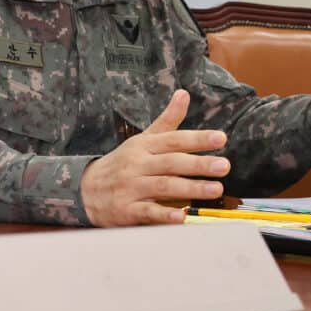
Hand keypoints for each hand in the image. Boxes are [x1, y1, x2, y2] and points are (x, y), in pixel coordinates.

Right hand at [79, 89, 230, 226]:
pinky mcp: (126, 210)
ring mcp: (131, 187)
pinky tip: (183, 216)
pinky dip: (165, 214)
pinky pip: (147, 212)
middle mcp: (137, 165)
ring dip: (191, 188)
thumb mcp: (143, 139)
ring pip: (163, 186)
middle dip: (199, 164)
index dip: (197, 139)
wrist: (85, 190)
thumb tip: (184, 93)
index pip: (174, 140)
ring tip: (216, 188)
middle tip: (225, 166)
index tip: (221, 138)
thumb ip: (168, 120)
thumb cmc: (124, 163)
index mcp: (144, 146)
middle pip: (171, 163)